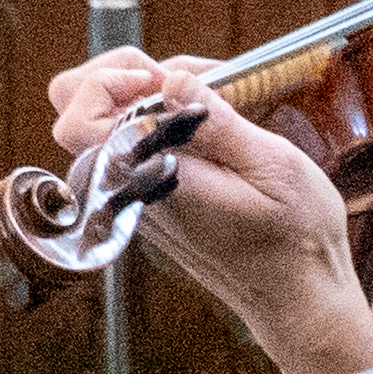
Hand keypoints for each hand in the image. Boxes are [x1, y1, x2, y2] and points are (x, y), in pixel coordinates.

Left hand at [37, 50, 372, 373]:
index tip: (164, 80)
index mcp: (151, 181)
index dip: (109, 81)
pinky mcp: (151, 197)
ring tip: (211, 94)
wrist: (297, 297)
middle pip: (74, 110)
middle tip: (178, 80)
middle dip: (118, 76)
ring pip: (104, 121)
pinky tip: (210, 119)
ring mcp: (136, 194)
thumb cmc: (295, 238)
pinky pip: (132, 143)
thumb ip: (217, 123)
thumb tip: (172, 81)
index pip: (77, 120)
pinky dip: (161, 117)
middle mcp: (131, 190)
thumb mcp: (273, 168)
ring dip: (147, 93)